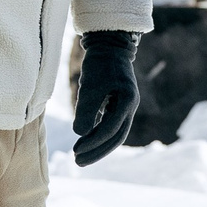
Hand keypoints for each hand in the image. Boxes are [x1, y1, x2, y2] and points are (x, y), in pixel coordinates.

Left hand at [72, 31, 141, 164]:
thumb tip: (80, 133)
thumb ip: (87, 109)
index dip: (93, 143)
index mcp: (127, 101)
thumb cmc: (99, 63)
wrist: (109, 45)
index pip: (111, 130)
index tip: (76, 150)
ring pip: (114, 134)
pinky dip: (98, 135)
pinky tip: (84, 140)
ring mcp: (126, 106)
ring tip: (78, 156)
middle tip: (77, 161)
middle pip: (116, 137)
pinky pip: (110, 125)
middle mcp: (130, 106)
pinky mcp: (118, 105)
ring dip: (97, 146)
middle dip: (97, 151)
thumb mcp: (90, 85)